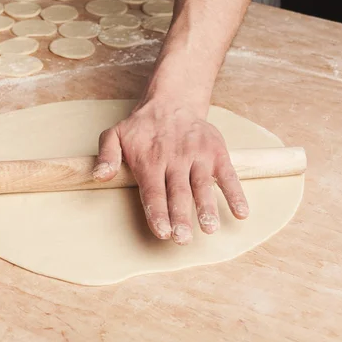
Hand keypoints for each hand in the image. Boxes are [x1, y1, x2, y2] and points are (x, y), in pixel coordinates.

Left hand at [92, 99, 248, 244]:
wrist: (172, 102)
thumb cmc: (142, 128)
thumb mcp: (115, 135)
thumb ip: (107, 156)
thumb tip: (100, 176)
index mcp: (150, 160)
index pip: (153, 191)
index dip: (157, 212)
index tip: (162, 231)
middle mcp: (175, 159)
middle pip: (178, 192)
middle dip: (181, 217)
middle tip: (182, 239)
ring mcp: (198, 156)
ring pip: (203, 185)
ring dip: (207, 207)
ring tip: (209, 228)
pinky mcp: (217, 153)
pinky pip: (228, 174)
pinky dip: (236, 193)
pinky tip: (241, 213)